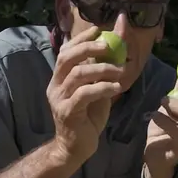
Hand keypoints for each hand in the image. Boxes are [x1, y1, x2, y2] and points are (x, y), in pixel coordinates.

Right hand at [46, 26, 123, 162]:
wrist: (76, 148)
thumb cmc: (87, 118)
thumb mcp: (96, 90)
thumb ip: (101, 72)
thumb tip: (116, 49)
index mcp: (60, 78)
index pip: (65, 52)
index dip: (80, 39)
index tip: (98, 29)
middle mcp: (56, 86)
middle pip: (67, 58)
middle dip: (88, 47)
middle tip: (108, 45)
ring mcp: (59, 99)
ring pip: (78, 75)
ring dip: (102, 69)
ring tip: (121, 71)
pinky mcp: (67, 112)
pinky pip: (85, 94)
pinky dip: (103, 87)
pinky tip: (117, 87)